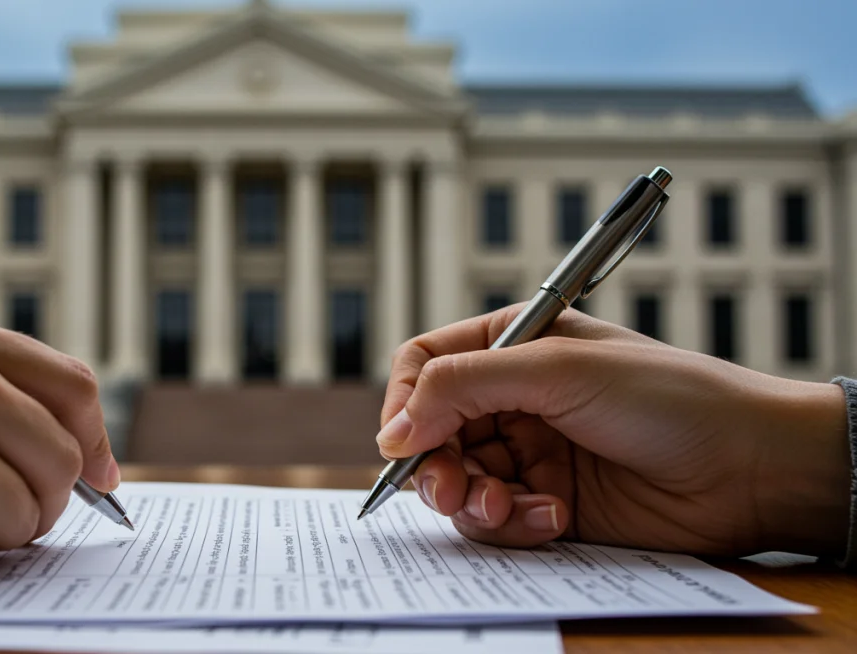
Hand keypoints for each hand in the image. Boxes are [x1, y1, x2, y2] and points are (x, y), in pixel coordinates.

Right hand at [377, 305, 849, 557]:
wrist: (750, 468)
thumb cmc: (669, 396)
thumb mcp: (558, 369)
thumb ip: (464, 387)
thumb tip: (392, 429)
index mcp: (512, 344)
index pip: (425, 366)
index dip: (404, 402)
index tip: (401, 442)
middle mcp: (514, 397)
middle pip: (431, 432)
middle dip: (435, 465)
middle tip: (454, 490)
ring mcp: (530, 451)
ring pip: (459, 482)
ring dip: (475, 501)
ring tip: (510, 507)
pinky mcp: (548, 501)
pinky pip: (497, 520)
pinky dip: (513, 524)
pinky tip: (553, 517)